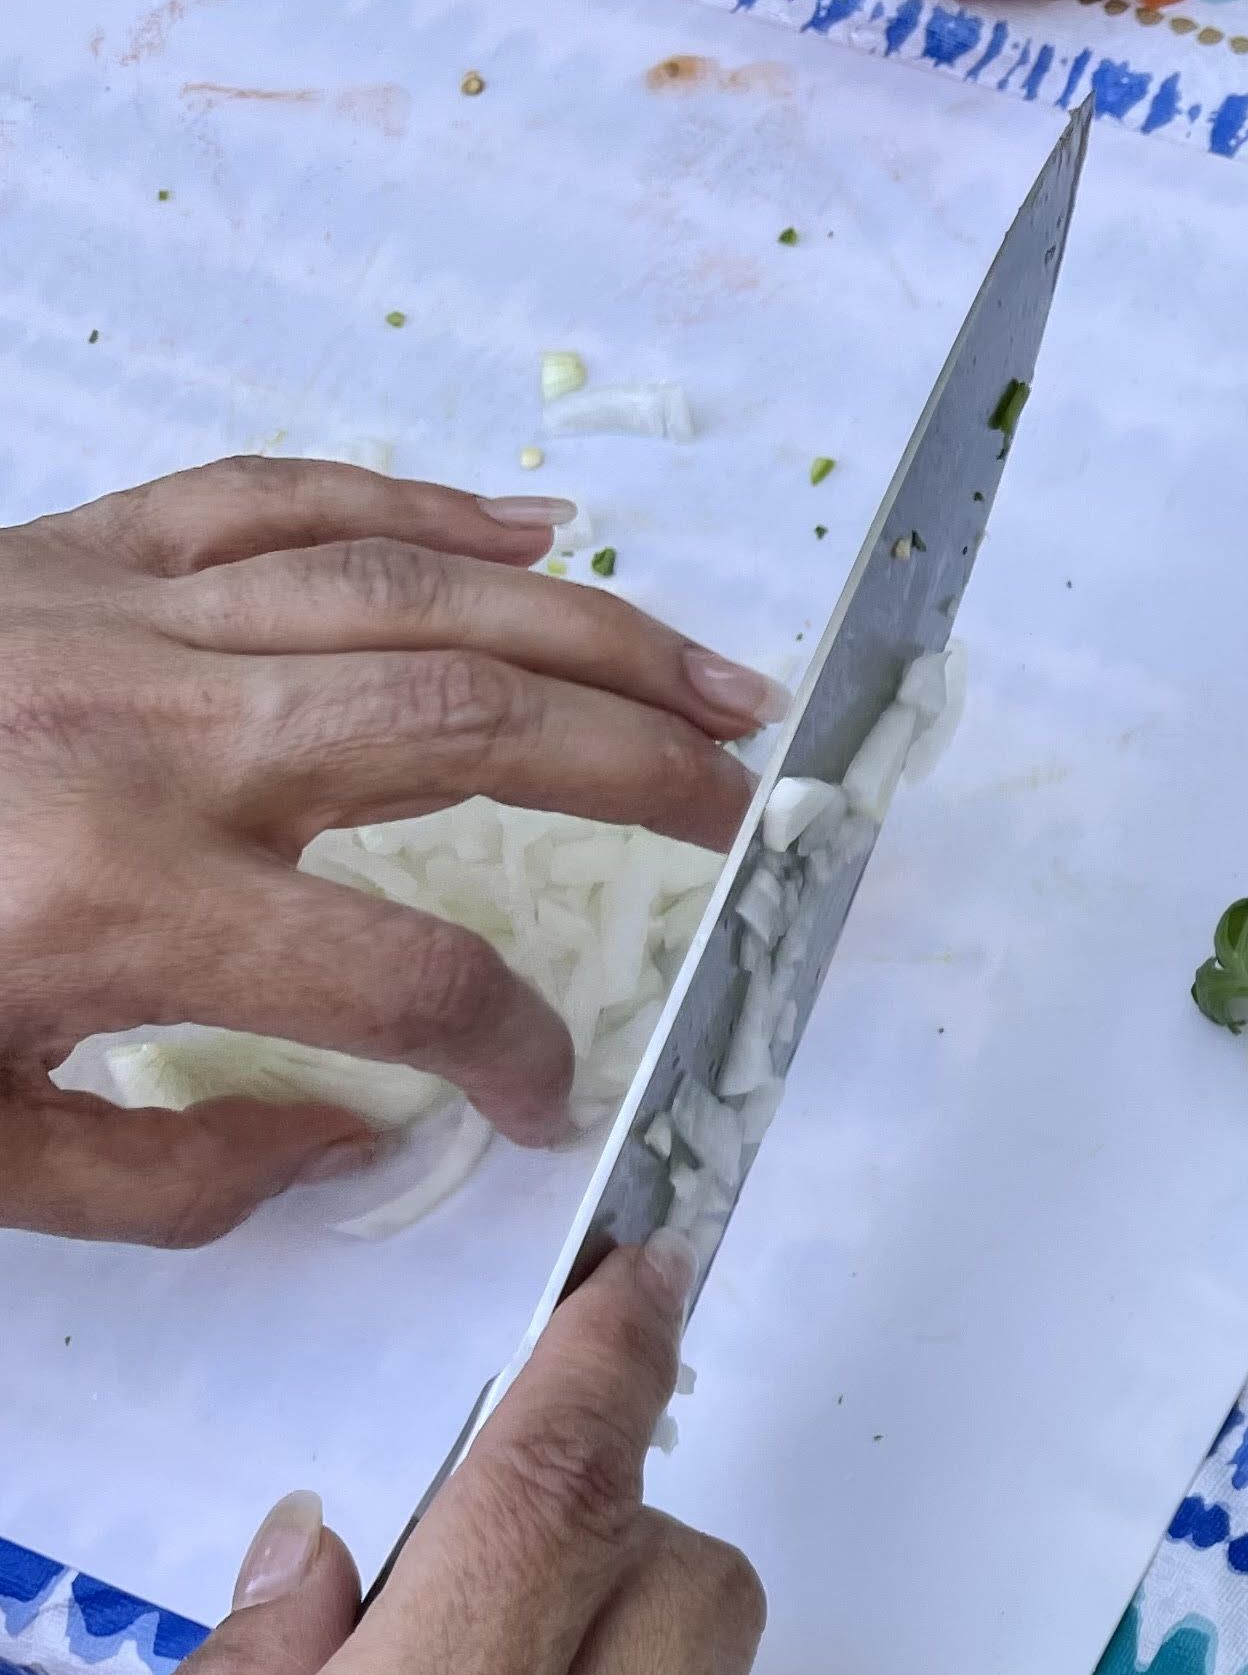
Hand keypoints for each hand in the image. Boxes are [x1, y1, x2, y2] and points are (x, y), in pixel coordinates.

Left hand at [0, 458, 781, 1247]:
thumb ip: (171, 1175)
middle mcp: (145, 739)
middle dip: (642, 773)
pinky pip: (280, 499)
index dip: (516, 1052)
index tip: (544, 1096)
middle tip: (751, 815)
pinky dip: (421, 504)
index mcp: (121, 907)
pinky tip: (533, 526)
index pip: (414, 986)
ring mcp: (107, 616)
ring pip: (413, 591)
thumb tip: (334, 1135)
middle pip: (473, 727)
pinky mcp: (64, 549)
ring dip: (594, 631)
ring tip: (716, 683)